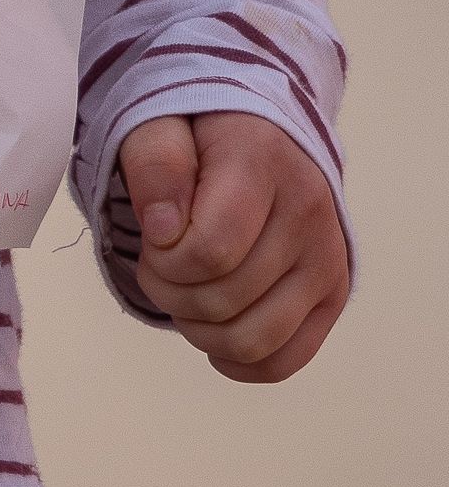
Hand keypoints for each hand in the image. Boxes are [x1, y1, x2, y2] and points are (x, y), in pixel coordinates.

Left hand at [118, 112, 348, 383]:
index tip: (154, 234)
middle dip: (169, 290)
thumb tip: (164, 229)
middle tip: (161, 259)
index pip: (209, 251)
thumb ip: (154, 162)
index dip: (163, 258)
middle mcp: (309, 210)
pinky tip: (212, 328)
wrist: (255, 136)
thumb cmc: (197, 135)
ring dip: (196, 328)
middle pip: (222, 300)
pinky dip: (235, 359)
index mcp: (263, 160)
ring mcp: (328, 257)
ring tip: (186, 288)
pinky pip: (282, 362)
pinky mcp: (333, 294)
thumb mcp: (158, 124)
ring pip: (251, 340)